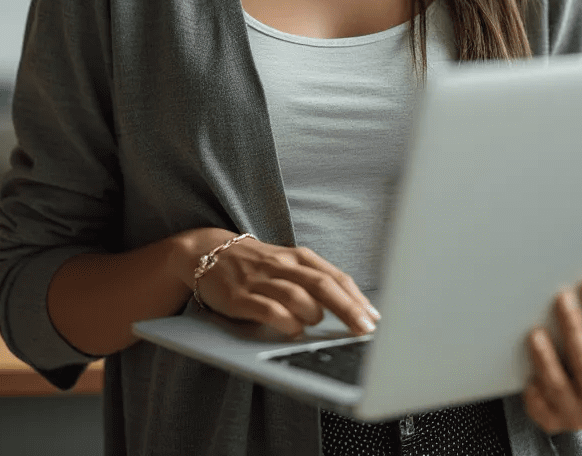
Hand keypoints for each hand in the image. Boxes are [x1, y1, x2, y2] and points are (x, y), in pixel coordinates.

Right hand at [172, 231, 380, 337]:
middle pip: (322, 285)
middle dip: (347, 308)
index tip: (375, 318)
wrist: (206, 251)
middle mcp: (283, 265)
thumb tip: (349, 308)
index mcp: (298, 257)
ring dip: (314, 313)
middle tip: (365, 329)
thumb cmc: (255, 264)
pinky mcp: (240, 296)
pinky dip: (285, 321)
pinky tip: (293, 329)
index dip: (357, 298)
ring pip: (297, 295)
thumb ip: (313, 282)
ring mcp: (261, 279)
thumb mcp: (286, 265)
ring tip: (318, 324)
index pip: (335, 277)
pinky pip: (268, 308)